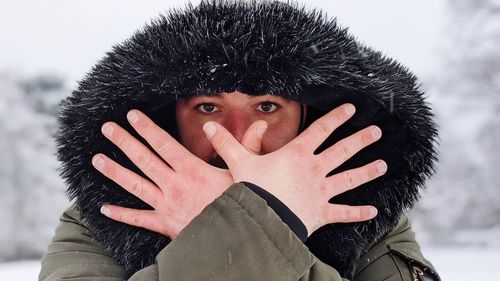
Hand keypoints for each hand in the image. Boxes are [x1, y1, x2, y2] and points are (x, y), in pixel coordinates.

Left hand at [92, 109, 266, 238]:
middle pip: (144, 159)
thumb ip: (246, 148)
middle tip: (107, 128)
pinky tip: (104, 208)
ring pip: (135, 185)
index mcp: (192, 170)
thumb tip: (259, 125)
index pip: (164, 143)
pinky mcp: (165, 224)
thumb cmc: (240, 205)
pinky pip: (139, 219)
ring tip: (97, 159)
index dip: (146, 128)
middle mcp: (174, 185)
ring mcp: (166, 205)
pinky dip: (122, 214)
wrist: (234, 240)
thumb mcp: (245, 174)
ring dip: (115, 171)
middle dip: (124, 141)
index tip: (131, 115)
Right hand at [203, 103, 385, 235]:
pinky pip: (344, 212)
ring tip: (383, 165)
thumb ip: (227, 143)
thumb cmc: (253, 189)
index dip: (336, 117)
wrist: (262, 218)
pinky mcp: (322, 212)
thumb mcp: (239, 162)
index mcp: (298, 154)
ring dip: (367, 172)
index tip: (351, 108)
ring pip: (349, 179)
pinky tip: (374, 211)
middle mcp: (315, 170)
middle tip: (377, 132)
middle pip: (342, 151)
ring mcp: (322, 191)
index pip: (320, 130)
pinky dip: (358, 213)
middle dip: (360, 140)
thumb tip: (209, 126)